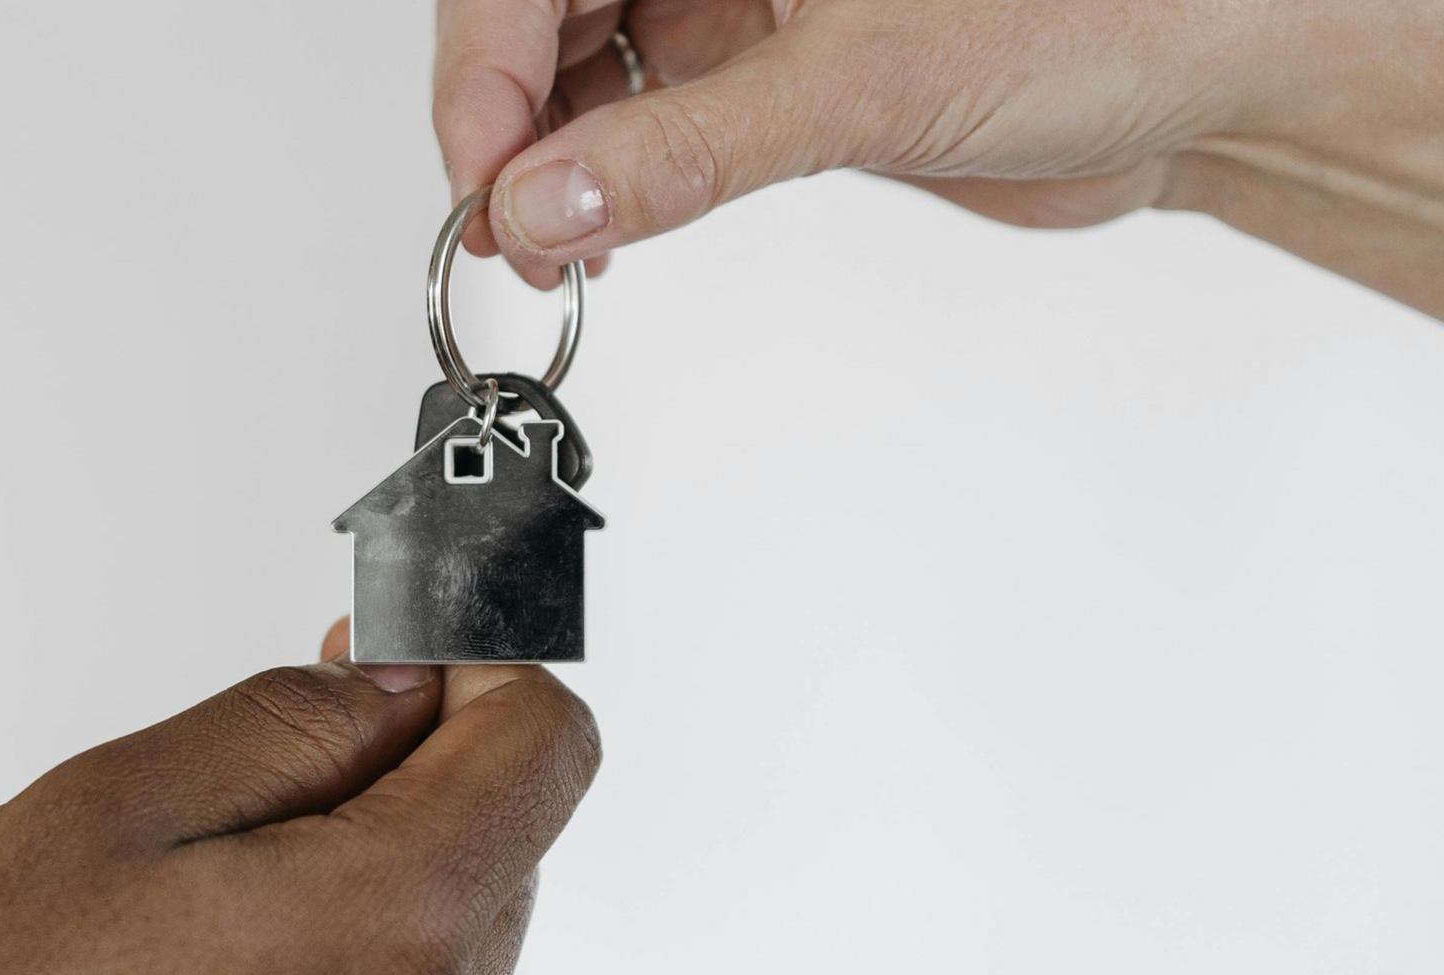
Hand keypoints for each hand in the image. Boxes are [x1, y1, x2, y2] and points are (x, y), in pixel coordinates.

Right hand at [0, 621, 599, 974]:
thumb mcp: (116, 809)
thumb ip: (291, 723)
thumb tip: (401, 679)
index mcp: (391, 925)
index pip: (545, 742)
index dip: (476, 668)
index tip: (407, 657)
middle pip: (506, 829)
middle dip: (407, 773)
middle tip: (271, 781)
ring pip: (461, 914)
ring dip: (375, 869)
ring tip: (225, 903)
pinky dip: (358, 954)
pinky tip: (238, 970)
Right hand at [435, 0, 1443, 316]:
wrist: (1199, 80)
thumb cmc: (1095, 11)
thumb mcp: (866, 80)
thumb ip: (692, 147)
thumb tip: (551, 199)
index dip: (490, 56)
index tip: (484, 162)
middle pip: (547, 9)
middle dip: (510, 117)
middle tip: (504, 220)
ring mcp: (738, 2)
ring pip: (585, 69)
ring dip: (550, 160)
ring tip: (548, 243)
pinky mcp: (764, 72)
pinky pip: (648, 123)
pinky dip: (612, 182)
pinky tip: (600, 228)